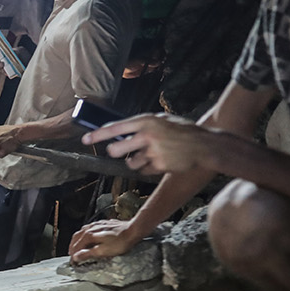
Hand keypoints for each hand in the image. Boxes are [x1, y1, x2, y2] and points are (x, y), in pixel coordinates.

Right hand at [68, 218, 142, 262]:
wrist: (133, 230)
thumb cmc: (121, 242)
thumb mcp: (103, 251)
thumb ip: (88, 254)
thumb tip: (76, 257)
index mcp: (88, 236)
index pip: (76, 247)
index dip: (73, 256)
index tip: (72, 262)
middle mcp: (90, 228)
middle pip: (76, 238)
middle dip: (72, 247)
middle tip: (71, 256)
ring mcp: (96, 225)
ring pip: (80, 232)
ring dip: (76, 240)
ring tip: (76, 247)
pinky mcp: (102, 223)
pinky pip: (87, 228)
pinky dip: (83, 234)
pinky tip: (86, 236)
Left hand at [81, 113, 210, 175]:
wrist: (204, 144)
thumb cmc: (181, 130)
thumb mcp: (162, 120)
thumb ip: (141, 125)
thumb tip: (117, 132)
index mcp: (146, 121)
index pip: (115, 128)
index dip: (98, 135)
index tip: (85, 139)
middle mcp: (147, 135)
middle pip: (116, 150)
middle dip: (115, 152)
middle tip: (120, 151)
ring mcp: (153, 151)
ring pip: (130, 163)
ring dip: (137, 161)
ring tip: (153, 154)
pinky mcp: (158, 165)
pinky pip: (144, 170)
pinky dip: (149, 168)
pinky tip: (162, 160)